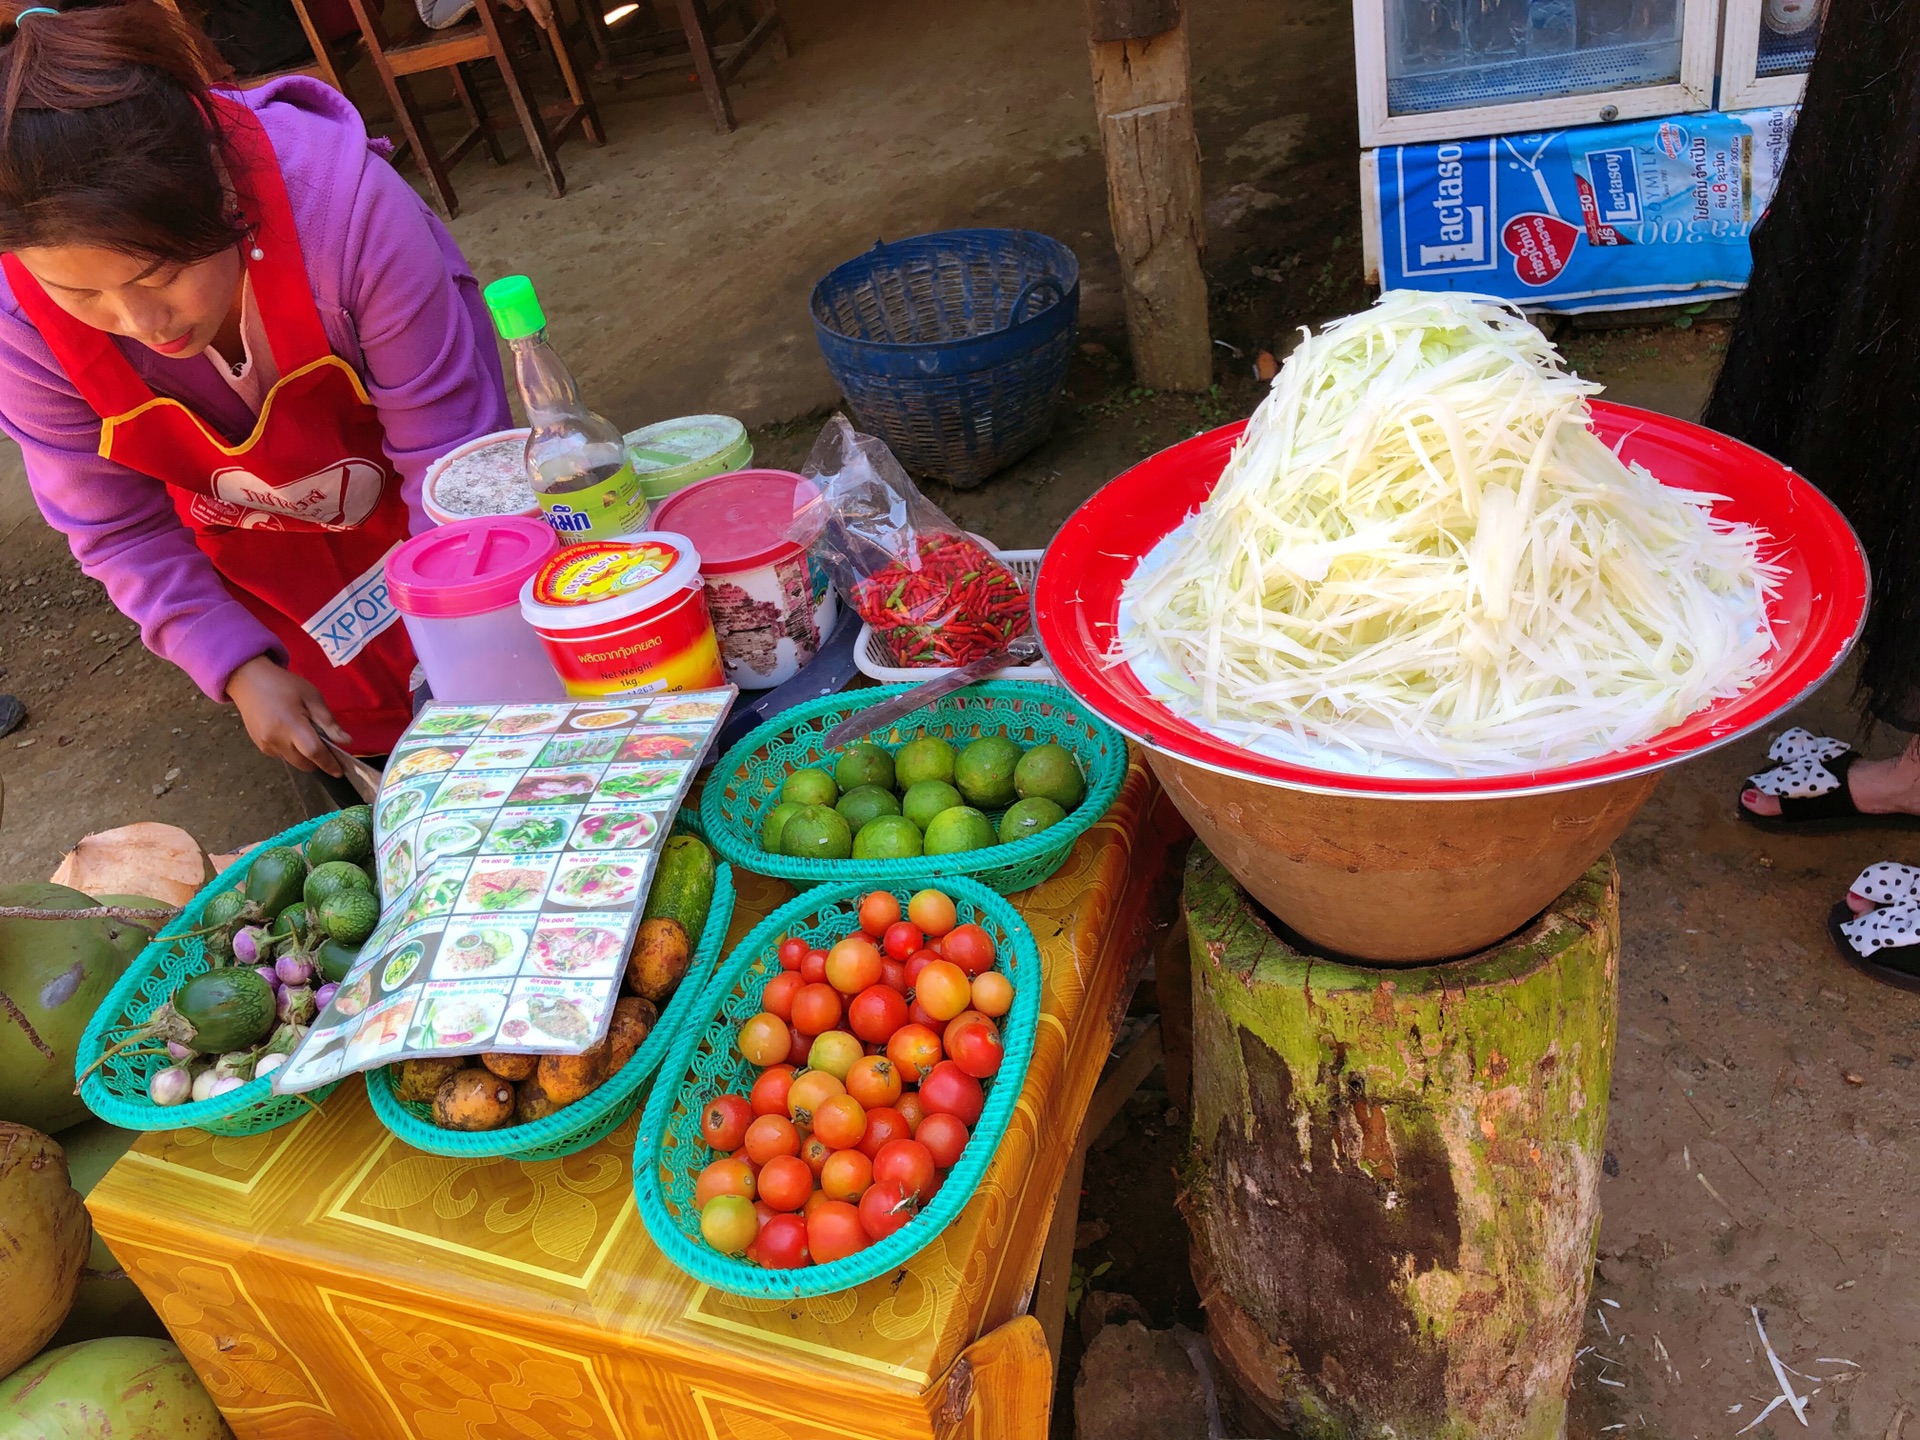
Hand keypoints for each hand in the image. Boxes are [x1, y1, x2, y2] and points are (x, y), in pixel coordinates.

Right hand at [226, 656, 350, 774]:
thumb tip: (346, 741)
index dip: (329, 764)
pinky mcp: (259, 745)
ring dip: (303, 756)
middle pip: (303, 763)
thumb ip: (328, 722)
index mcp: (291, 726)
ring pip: (292, 761)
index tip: (340, 771)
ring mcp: (265, 744)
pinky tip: (289, 733)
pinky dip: (291, 750)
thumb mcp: (312, 697)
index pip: (314, 753)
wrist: (249, 681)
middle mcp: (276, 740)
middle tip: (325, 747)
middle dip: (317, 761)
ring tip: (305, 735)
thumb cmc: (284, 685)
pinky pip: (281, 755)